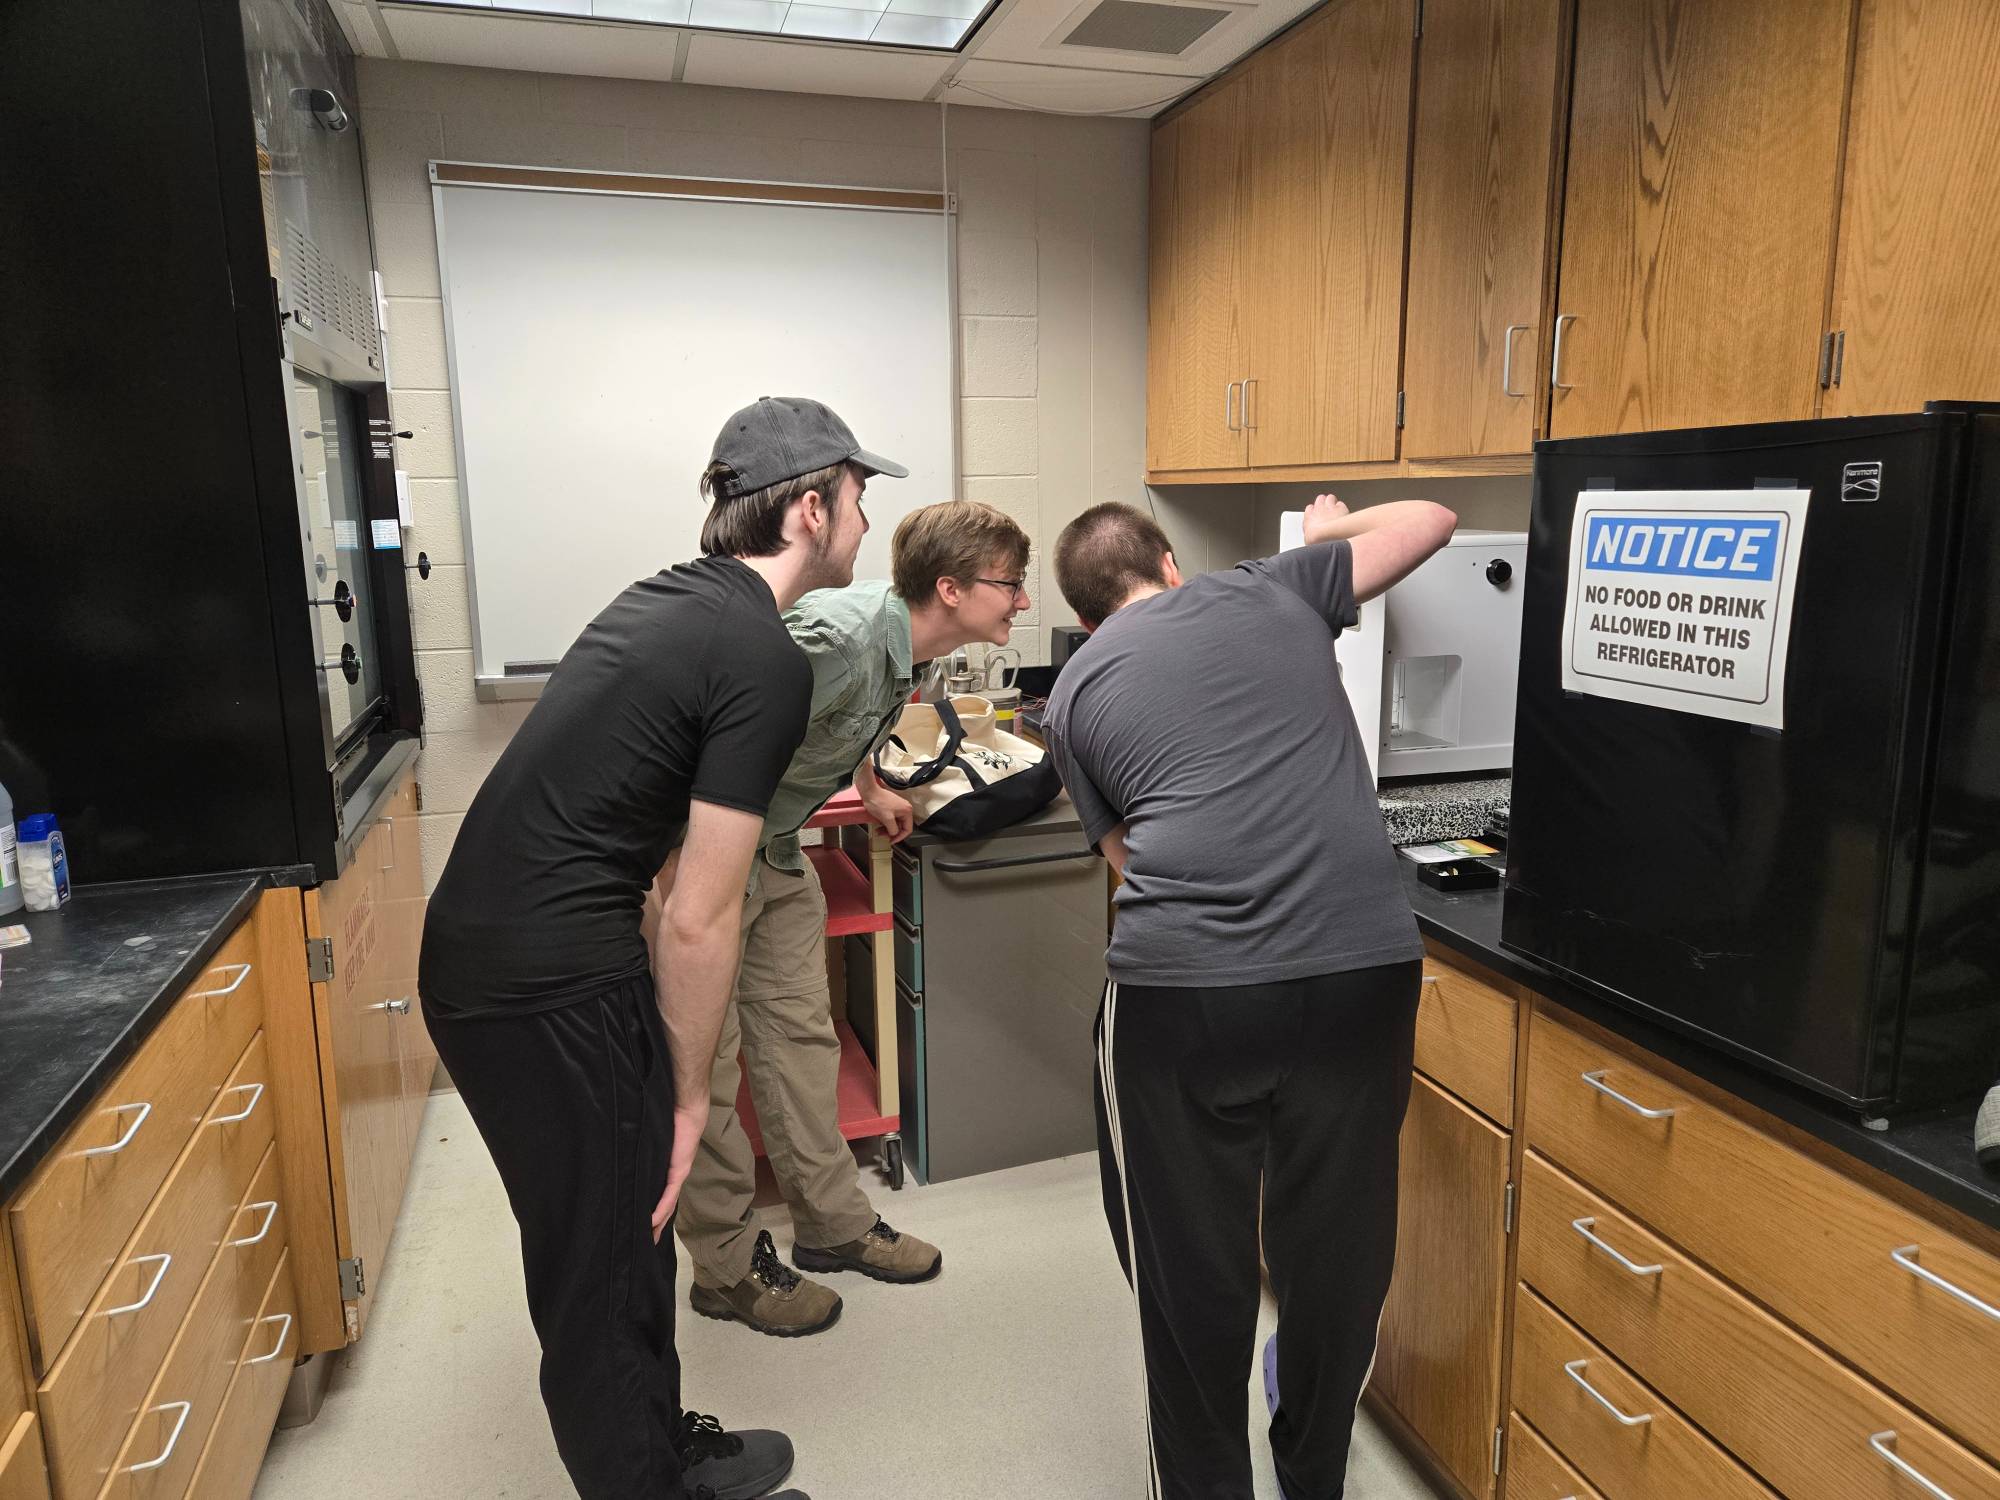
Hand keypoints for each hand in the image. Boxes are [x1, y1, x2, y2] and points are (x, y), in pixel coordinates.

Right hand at [652, 1100, 709, 1241]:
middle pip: (665, 1208)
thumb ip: (643, 1150)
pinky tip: (652, 1223)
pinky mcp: (679, 1171)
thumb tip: (624, 1153)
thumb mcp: (653, 1141)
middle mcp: (675, 1176)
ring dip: (658, 1224)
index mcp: (669, 1170)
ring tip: (648, 1240)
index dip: (653, 1214)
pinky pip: (668, 1196)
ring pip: (668, 1206)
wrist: (687, 1108)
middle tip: (645, 1244)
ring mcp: (678, 1175)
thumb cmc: (670, 1119)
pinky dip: (660, 1210)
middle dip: (655, 1227)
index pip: (660, 1197)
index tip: (643, 1228)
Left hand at [859, 786, 915, 842]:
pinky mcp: (892, 807)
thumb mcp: (887, 819)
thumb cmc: (877, 801)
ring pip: (895, 823)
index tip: (892, 841)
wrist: (869, 791)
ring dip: (887, 829)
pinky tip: (879, 825)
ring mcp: (898, 807)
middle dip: (891, 833)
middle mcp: (905, 809)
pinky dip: (886, 823)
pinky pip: (891, 819)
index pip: (908, 829)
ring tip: (879, 831)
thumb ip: (893, 829)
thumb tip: (894, 834)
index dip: (899, 837)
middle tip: (883, 836)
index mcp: (907, 811)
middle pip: (901, 827)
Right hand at [1301, 493, 1350, 544]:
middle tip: (1326, 510)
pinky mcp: (1341, 508)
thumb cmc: (1318, 541)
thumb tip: (1312, 535)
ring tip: (1335, 510)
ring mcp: (1330, 507)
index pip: (1310, 508)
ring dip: (1332, 502)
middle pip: (1320, 499)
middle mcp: (1319, 509)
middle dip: (1323, 503)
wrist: (1328, 539)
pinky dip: (1342, 508)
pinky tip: (1343, 514)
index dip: (1314, 511)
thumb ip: (1310, 532)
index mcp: (1309, 516)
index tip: (1316, 516)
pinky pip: (1341, 504)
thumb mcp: (1308, 539)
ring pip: (1330, 498)